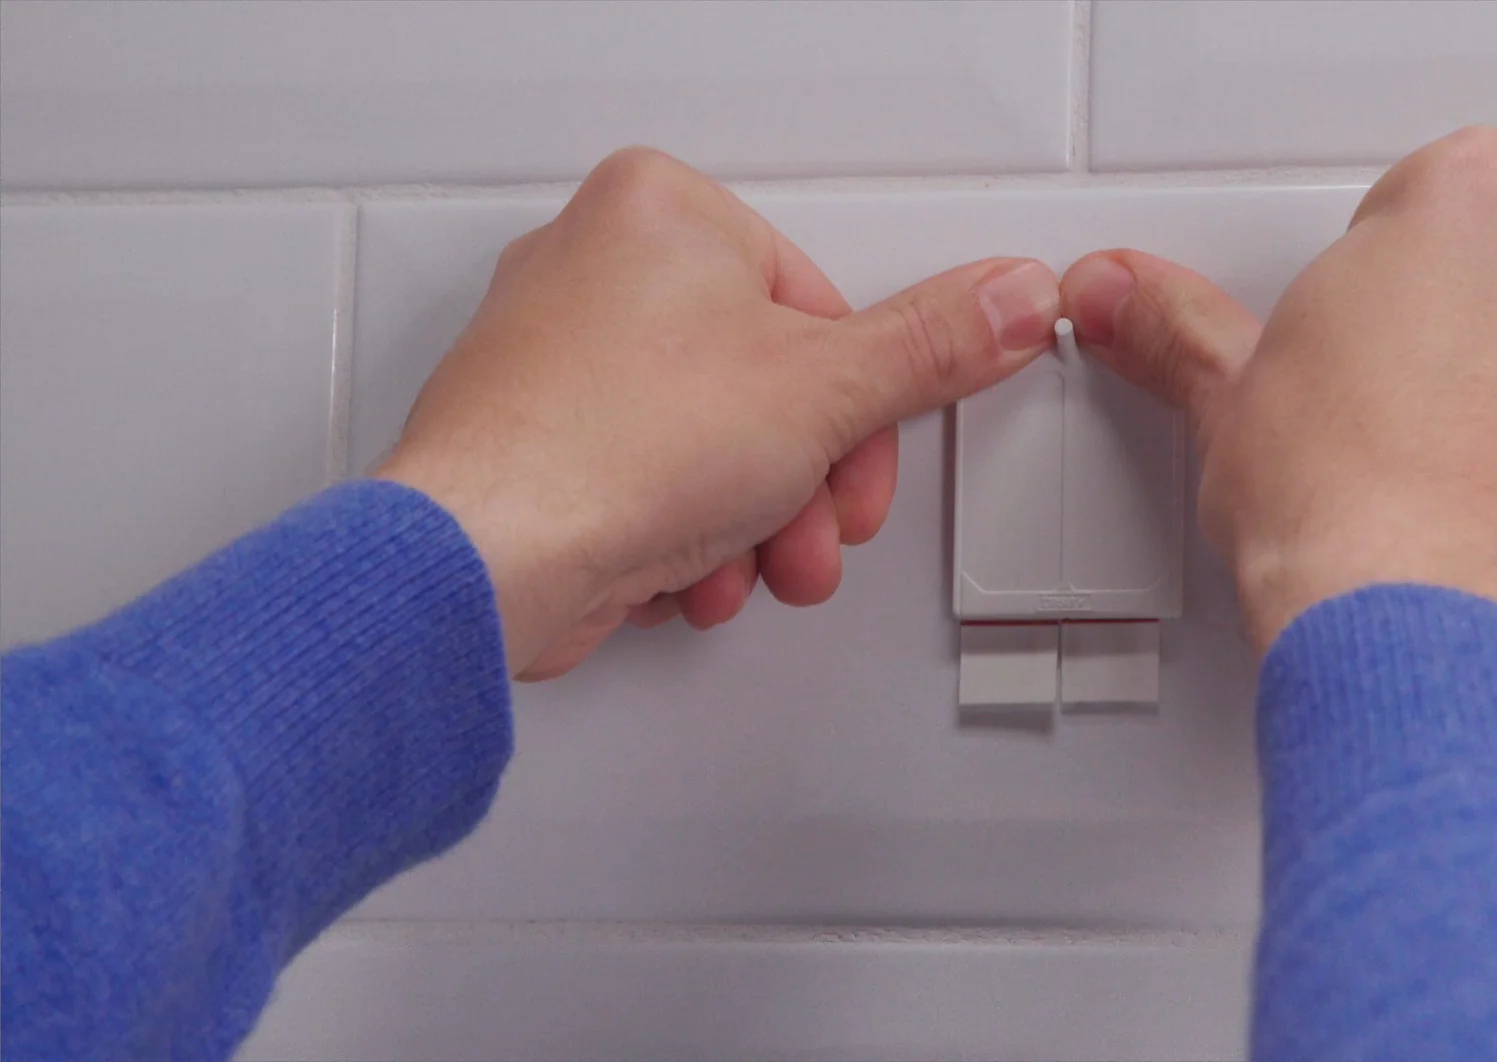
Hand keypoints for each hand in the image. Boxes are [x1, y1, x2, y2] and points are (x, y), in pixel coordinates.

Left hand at [375, 148, 1060, 677]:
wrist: (480, 563)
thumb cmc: (608, 451)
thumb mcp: (825, 392)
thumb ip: (930, 348)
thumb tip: (1008, 301)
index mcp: (660, 212)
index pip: (818, 306)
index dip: (858, 407)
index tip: (864, 455)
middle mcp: (594, 267)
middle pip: (766, 383)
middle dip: (806, 483)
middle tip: (815, 524)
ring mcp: (555, 361)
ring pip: (710, 447)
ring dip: (753, 525)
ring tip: (749, 561)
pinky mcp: (535, 446)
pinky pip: (648, 487)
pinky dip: (681, 540)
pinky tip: (685, 571)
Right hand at [1061, 126, 1496, 668]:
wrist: (1424, 635)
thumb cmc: (1340, 507)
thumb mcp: (1231, 398)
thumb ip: (1180, 328)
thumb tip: (1118, 297)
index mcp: (1473, 202)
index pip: (1432, 212)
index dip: (1386, 295)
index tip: (1361, 359)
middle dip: (1486, 346)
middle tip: (1410, 432)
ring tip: (1473, 498)